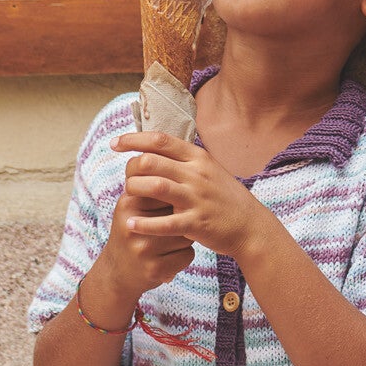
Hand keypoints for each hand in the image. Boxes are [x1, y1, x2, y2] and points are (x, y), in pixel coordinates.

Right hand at [91, 183, 195, 315]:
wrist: (116, 273)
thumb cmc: (134, 231)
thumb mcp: (133, 207)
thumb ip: (152, 188)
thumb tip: (183, 168)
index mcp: (129, 203)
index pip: (167, 190)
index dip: (176, 200)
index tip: (169, 207)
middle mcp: (133, 226)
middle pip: (180, 212)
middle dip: (183, 218)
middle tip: (174, 224)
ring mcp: (143, 249)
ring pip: (187, 235)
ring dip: (185, 239)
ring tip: (169, 242)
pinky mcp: (154, 269)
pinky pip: (188, 255)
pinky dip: (184, 257)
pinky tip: (169, 257)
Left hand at [114, 131, 262, 263]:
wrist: (250, 226)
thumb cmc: (224, 197)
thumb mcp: (208, 170)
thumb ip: (184, 159)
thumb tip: (155, 146)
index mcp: (198, 157)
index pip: (161, 140)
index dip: (134, 139)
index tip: (115, 143)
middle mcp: (197, 174)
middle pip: (152, 161)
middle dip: (131, 168)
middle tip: (125, 178)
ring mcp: (197, 198)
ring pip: (156, 187)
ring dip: (135, 190)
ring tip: (126, 197)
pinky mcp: (196, 223)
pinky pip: (165, 223)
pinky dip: (145, 223)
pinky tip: (131, 223)